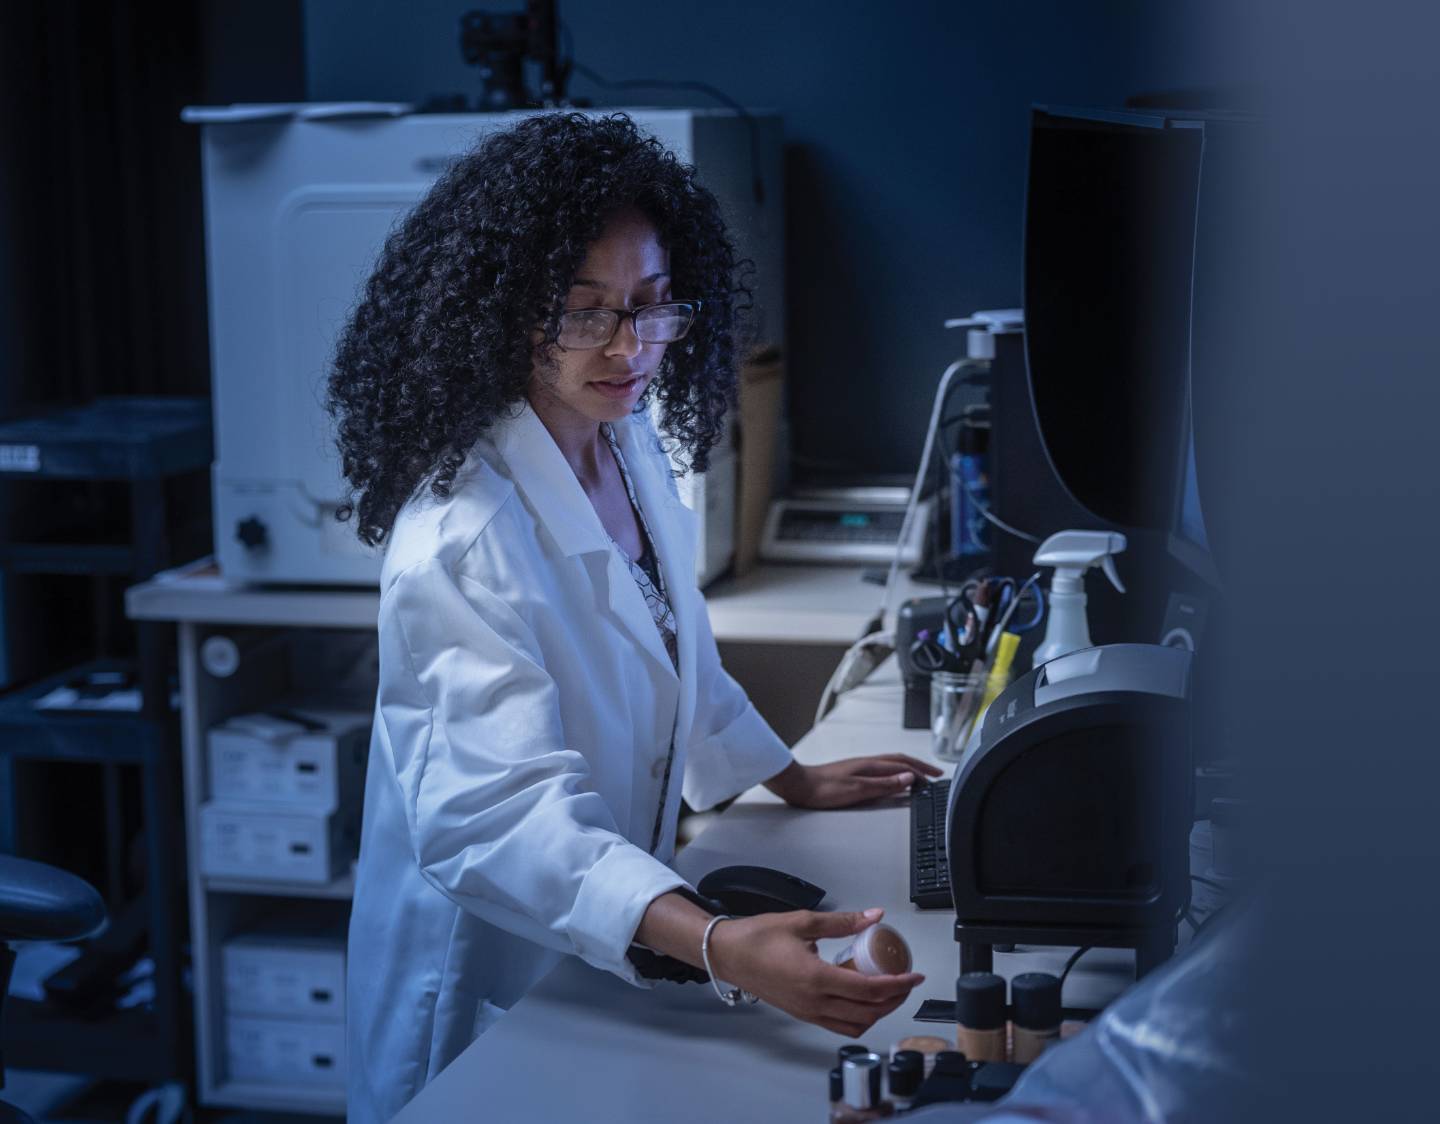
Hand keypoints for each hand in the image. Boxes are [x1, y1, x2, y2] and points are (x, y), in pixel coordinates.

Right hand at [707, 907, 924, 1036]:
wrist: (727, 954)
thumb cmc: (757, 938)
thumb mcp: (802, 921)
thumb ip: (842, 921)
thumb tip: (873, 916)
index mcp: (816, 979)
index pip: (870, 990)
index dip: (898, 985)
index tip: (914, 976)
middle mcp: (814, 1002)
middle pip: (868, 1012)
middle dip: (894, 1000)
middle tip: (907, 982)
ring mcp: (808, 1012)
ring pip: (855, 1024)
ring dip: (878, 1012)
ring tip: (889, 992)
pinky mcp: (803, 1014)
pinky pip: (839, 1025)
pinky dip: (859, 1017)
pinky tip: (863, 999)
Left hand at [764, 756, 942, 808]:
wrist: (799, 785)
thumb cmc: (823, 789)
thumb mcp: (857, 790)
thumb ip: (884, 785)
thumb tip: (907, 779)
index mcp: (870, 765)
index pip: (903, 767)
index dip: (921, 772)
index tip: (935, 779)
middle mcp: (866, 763)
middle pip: (899, 761)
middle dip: (919, 766)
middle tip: (934, 774)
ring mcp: (859, 767)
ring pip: (890, 764)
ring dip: (907, 768)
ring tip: (918, 775)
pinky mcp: (852, 773)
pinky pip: (881, 770)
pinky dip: (893, 773)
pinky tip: (891, 780)